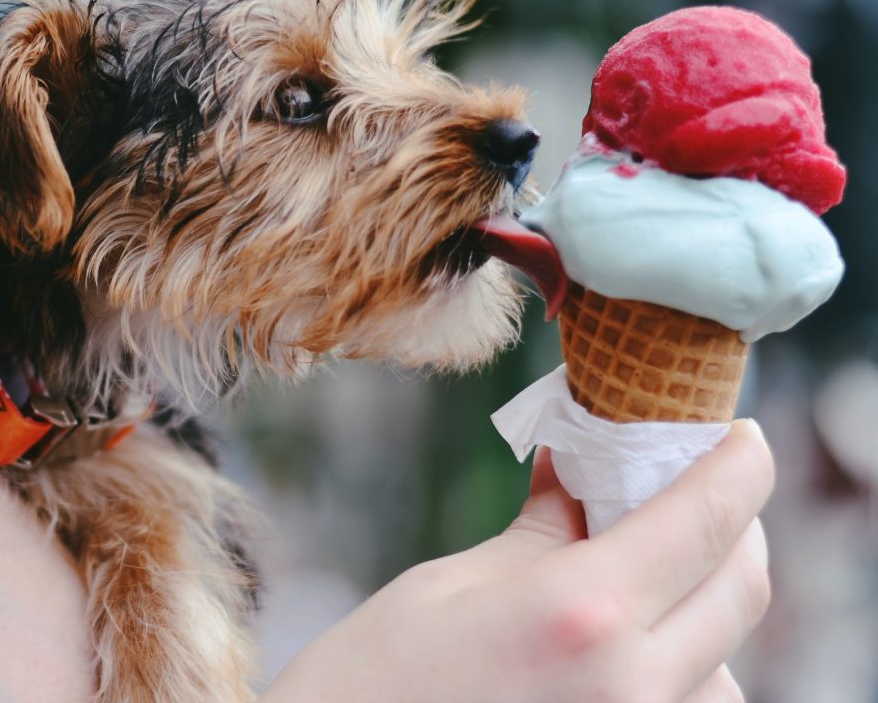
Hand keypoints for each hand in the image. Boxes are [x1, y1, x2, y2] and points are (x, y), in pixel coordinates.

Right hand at [262, 418, 772, 702]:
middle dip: (732, 523)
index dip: (740, 463)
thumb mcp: (453, 584)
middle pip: (740, 588)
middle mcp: (631, 687)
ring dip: (705, 597)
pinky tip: (628, 636)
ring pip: (726, 657)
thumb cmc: (371, 680)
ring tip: (651, 560)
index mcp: (581, 614)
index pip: (705, 520)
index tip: (741, 434)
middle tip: (693, 484)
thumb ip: (542, 530)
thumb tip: (580, 467)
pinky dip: (682, 660)